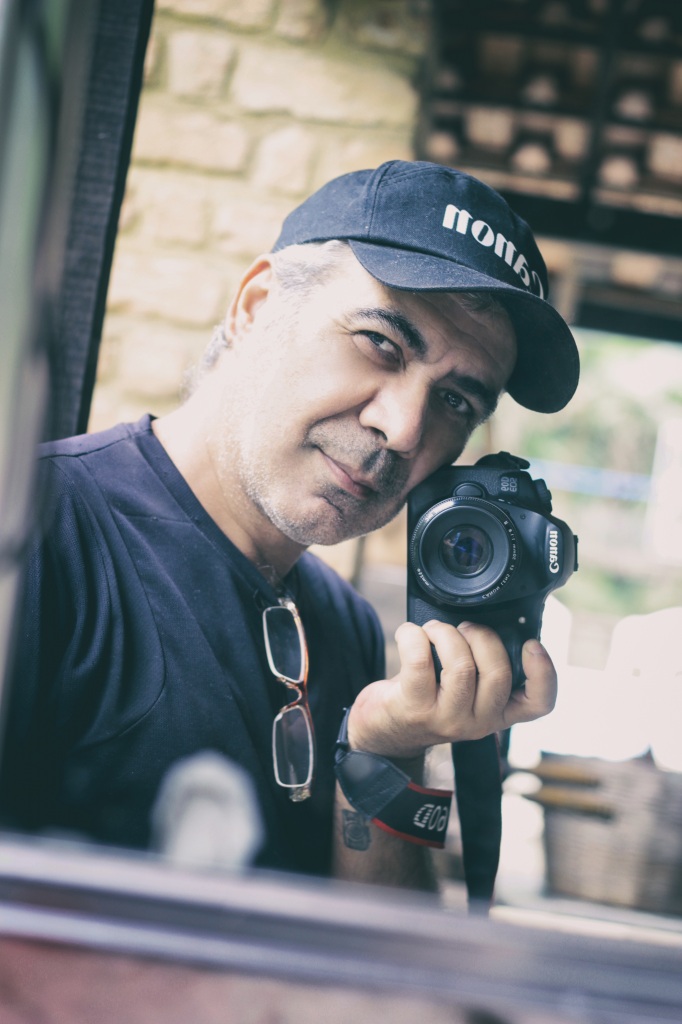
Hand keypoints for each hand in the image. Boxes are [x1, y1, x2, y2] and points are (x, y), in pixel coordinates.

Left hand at [348, 619, 556, 759]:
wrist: (385, 729)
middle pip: (498, 674)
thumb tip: (494, 619)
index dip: (544, 673)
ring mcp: (447, 719)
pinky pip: (420, 661)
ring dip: (445, 634)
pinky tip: (410, 634)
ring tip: (433, 630)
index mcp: (498, 713)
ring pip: (461, 667)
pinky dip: (414, 636)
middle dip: (481, 636)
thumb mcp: (466, 689)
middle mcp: (478, 722)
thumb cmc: (429, 696)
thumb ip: (484, 664)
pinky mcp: (414, 708)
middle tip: (463, 628)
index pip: (538, 704)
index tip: (531, 643)